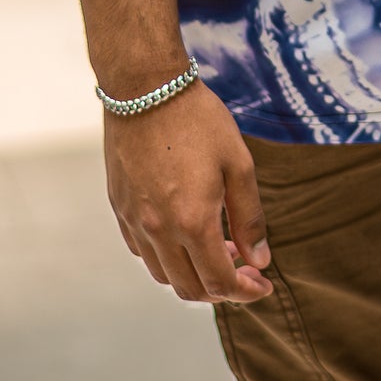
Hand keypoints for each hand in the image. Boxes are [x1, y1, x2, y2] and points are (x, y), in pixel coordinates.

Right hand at [104, 82, 271, 302]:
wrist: (145, 88)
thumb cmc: (198, 121)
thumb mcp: (238, 165)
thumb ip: (250, 218)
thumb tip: (259, 260)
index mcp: (192, 221)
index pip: (219, 282)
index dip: (245, 292)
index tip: (262, 284)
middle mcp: (157, 229)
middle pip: (189, 288)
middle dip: (222, 290)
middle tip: (245, 269)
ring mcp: (133, 220)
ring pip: (163, 274)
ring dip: (193, 275)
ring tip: (218, 249)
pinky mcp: (118, 208)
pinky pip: (141, 251)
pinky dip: (167, 257)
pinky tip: (184, 234)